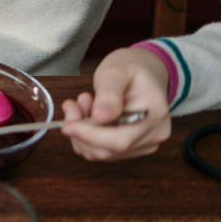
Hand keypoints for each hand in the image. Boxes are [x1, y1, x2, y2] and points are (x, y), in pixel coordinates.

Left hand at [61, 46, 171, 160]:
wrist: (146, 70)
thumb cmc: (131, 68)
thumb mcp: (116, 71)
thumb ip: (108, 93)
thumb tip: (100, 118)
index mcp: (154, 115)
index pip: (120, 140)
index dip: (89, 136)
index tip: (66, 125)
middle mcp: (154, 135)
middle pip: (109, 151)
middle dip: (81, 132)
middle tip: (71, 106)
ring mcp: (146, 143)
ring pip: (103, 153)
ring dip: (83, 133)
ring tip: (83, 104)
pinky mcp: (134, 147)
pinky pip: (104, 150)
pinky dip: (89, 136)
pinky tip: (89, 115)